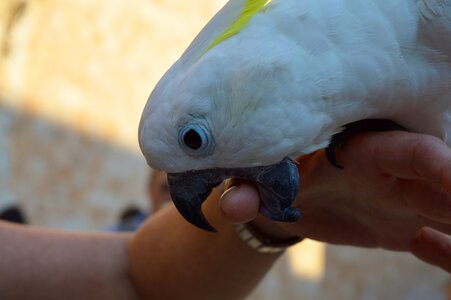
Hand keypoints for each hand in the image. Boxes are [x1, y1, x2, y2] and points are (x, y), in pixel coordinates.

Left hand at [219, 131, 450, 272]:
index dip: (437, 163)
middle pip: (441, 185)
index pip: (407, 152)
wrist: (282, 196)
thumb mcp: (259, 177)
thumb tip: (231, 207)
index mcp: (360, 152)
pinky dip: (449, 258)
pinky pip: (436, 244)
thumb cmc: (273, 174)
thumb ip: (247, 190)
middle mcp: (390, 174)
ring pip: (446, 213)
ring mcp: (399, 203)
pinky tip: (445, 273)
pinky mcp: (398, 229)